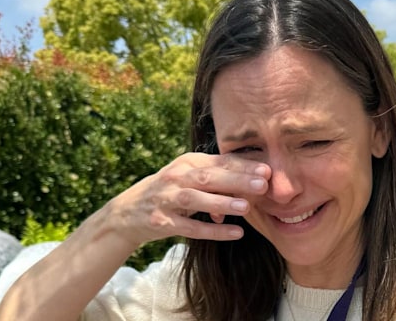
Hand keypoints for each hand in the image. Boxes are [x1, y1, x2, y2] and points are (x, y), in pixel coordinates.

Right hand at [104, 152, 270, 247]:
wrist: (128, 212)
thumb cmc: (170, 191)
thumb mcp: (190, 177)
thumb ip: (219, 179)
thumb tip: (254, 182)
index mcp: (188, 162)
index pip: (219, 161)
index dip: (242, 165)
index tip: (267, 169)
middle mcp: (176, 177)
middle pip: (209, 177)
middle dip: (236, 180)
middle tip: (262, 184)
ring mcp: (167, 199)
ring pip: (196, 200)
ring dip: (222, 203)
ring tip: (246, 207)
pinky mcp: (162, 222)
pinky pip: (190, 227)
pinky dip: (213, 231)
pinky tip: (235, 233)